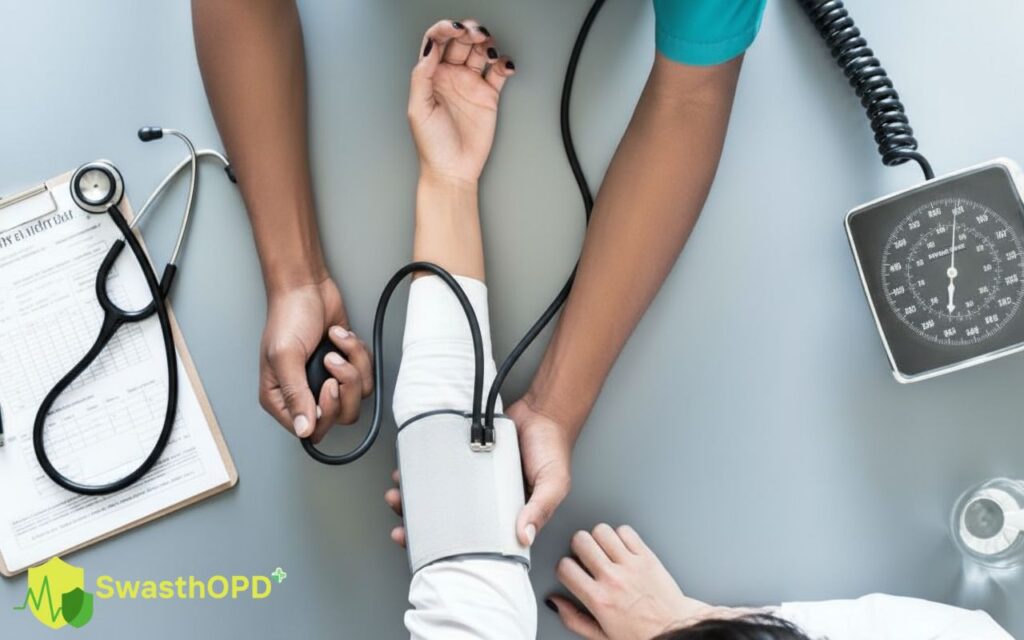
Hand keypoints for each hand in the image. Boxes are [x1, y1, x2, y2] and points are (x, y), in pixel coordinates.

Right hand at [259, 278, 372, 442]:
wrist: (307, 287)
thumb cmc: (288, 316)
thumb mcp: (285, 357)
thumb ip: (295, 395)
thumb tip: (304, 430)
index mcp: (281, 398)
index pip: (310, 430)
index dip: (325, 412)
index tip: (327, 384)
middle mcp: (304, 394)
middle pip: (339, 417)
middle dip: (344, 386)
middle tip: (332, 362)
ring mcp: (327, 381)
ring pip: (356, 397)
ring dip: (352, 365)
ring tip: (334, 344)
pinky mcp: (346, 367)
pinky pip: (366, 376)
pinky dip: (358, 354)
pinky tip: (340, 337)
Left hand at [382, 396, 575, 548]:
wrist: (544, 411)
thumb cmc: (552, 451)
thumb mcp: (554, 484)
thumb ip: (540, 508)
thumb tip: (524, 536)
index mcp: (505, 515)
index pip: (472, 540)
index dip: (447, 548)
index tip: (424, 550)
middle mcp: (485, 500)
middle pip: (447, 520)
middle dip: (419, 524)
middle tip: (400, 522)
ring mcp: (472, 478)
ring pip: (437, 494)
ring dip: (414, 497)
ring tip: (397, 494)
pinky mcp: (464, 455)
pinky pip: (439, 466)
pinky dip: (422, 470)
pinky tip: (409, 470)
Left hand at [409, 18, 515, 184]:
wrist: (453, 170)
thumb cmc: (432, 145)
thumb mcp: (418, 109)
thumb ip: (422, 76)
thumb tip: (430, 48)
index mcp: (430, 76)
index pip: (436, 42)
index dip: (444, 29)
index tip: (454, 29)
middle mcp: (450, 76)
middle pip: (460, 41)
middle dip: (468, 31)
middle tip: (476, 34)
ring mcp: (470, 84)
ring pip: (479, 51)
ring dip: (485, 42)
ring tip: (488, 47)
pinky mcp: (488, 95)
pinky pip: (498, 72)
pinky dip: (503, 63)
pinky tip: (503, 64)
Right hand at [549, 525, 725, 639]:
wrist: (676, 629)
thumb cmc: (641, 635)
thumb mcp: (601, 636)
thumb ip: (574, 619)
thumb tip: (554, 602)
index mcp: (599, 600)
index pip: (565, 567)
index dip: (564, 568)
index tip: (571, 571)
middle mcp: (613, 579)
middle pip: (581, 541)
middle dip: (578, 547)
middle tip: (586, 557)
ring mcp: (631, 565)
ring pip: (602, 531)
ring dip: (599, 538)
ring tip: (604, 551)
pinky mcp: (647, 556)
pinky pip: (626, 531)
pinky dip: (621, 535)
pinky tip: (622, 548)